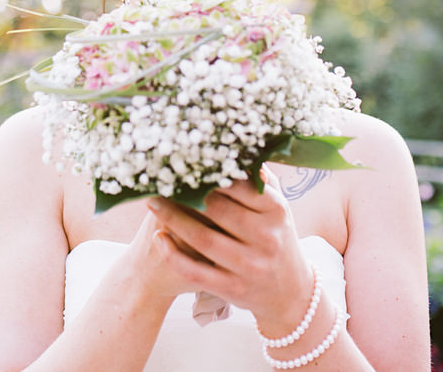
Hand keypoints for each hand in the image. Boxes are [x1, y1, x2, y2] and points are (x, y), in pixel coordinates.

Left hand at [144, 167, 314, 335]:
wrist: (290, 292)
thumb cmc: (275, 237)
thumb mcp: (276, 209)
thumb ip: (259, 182)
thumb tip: (235, 150)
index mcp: (277, 211)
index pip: (241, 186)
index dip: (211, 174)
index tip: (187, 161)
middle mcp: (266, 238)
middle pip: (217, 210)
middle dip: (185, 194)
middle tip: (162, 179)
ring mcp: (250, 266)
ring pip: (203, 239)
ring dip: (172, 219)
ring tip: (153, 202)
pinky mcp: (233, 289)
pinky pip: (196, 271)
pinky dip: (174, 254)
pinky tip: (158, 238)